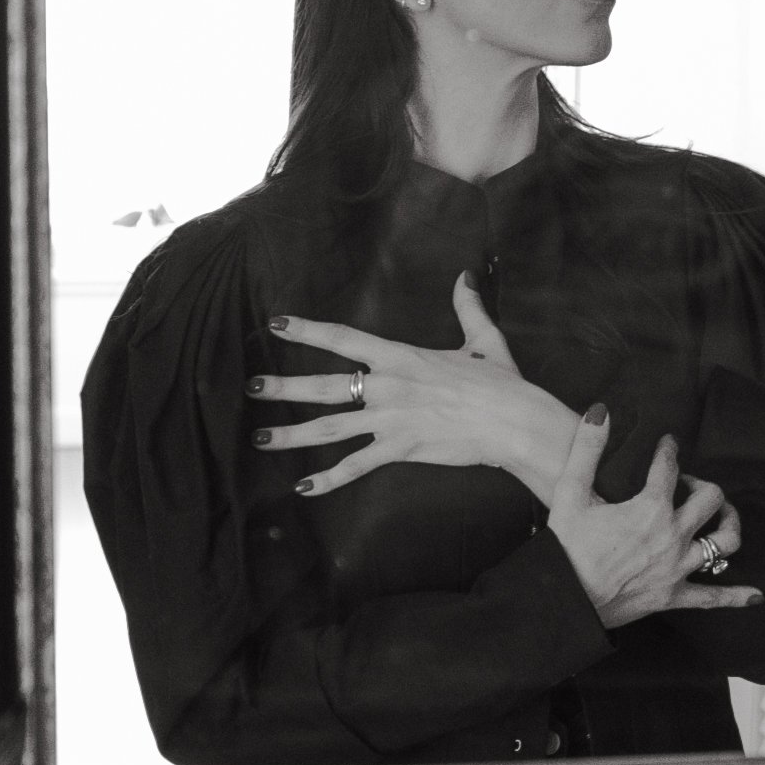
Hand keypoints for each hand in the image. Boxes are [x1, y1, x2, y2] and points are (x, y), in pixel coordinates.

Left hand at [249, 274, 577, 501]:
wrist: (514, 421)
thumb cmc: (500, 382)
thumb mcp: (483, 339)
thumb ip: (468, 307)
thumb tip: (466, 276)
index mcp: (400, 356)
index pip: (343, 338)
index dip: (307, 330)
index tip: (276, 324)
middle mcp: (387, 386)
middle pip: (323, 386)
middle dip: (282, 388)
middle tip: (250, 388)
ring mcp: (390, 419)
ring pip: (329, 428)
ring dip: (292, 435)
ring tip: (261, 439)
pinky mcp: (400, 449)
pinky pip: (356, 466)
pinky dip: (329, 479)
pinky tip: (303, 488)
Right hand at [547, 407, 763, 629]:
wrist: (564, 599)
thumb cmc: (565, 547)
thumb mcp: (569, 491)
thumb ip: (587, 448)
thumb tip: (600, 411)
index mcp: (651, 508)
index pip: (669, 467)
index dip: (669, 450)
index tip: (668, 444)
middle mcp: (673, 536)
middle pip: (711, 499)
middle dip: (702, 484)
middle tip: (686, 483)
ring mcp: (678, 568)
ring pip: (725, 542)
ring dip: (729, 524)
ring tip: (722, 515)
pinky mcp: (673, 596)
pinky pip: (712, 597)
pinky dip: (736, 596)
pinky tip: (757, 595)